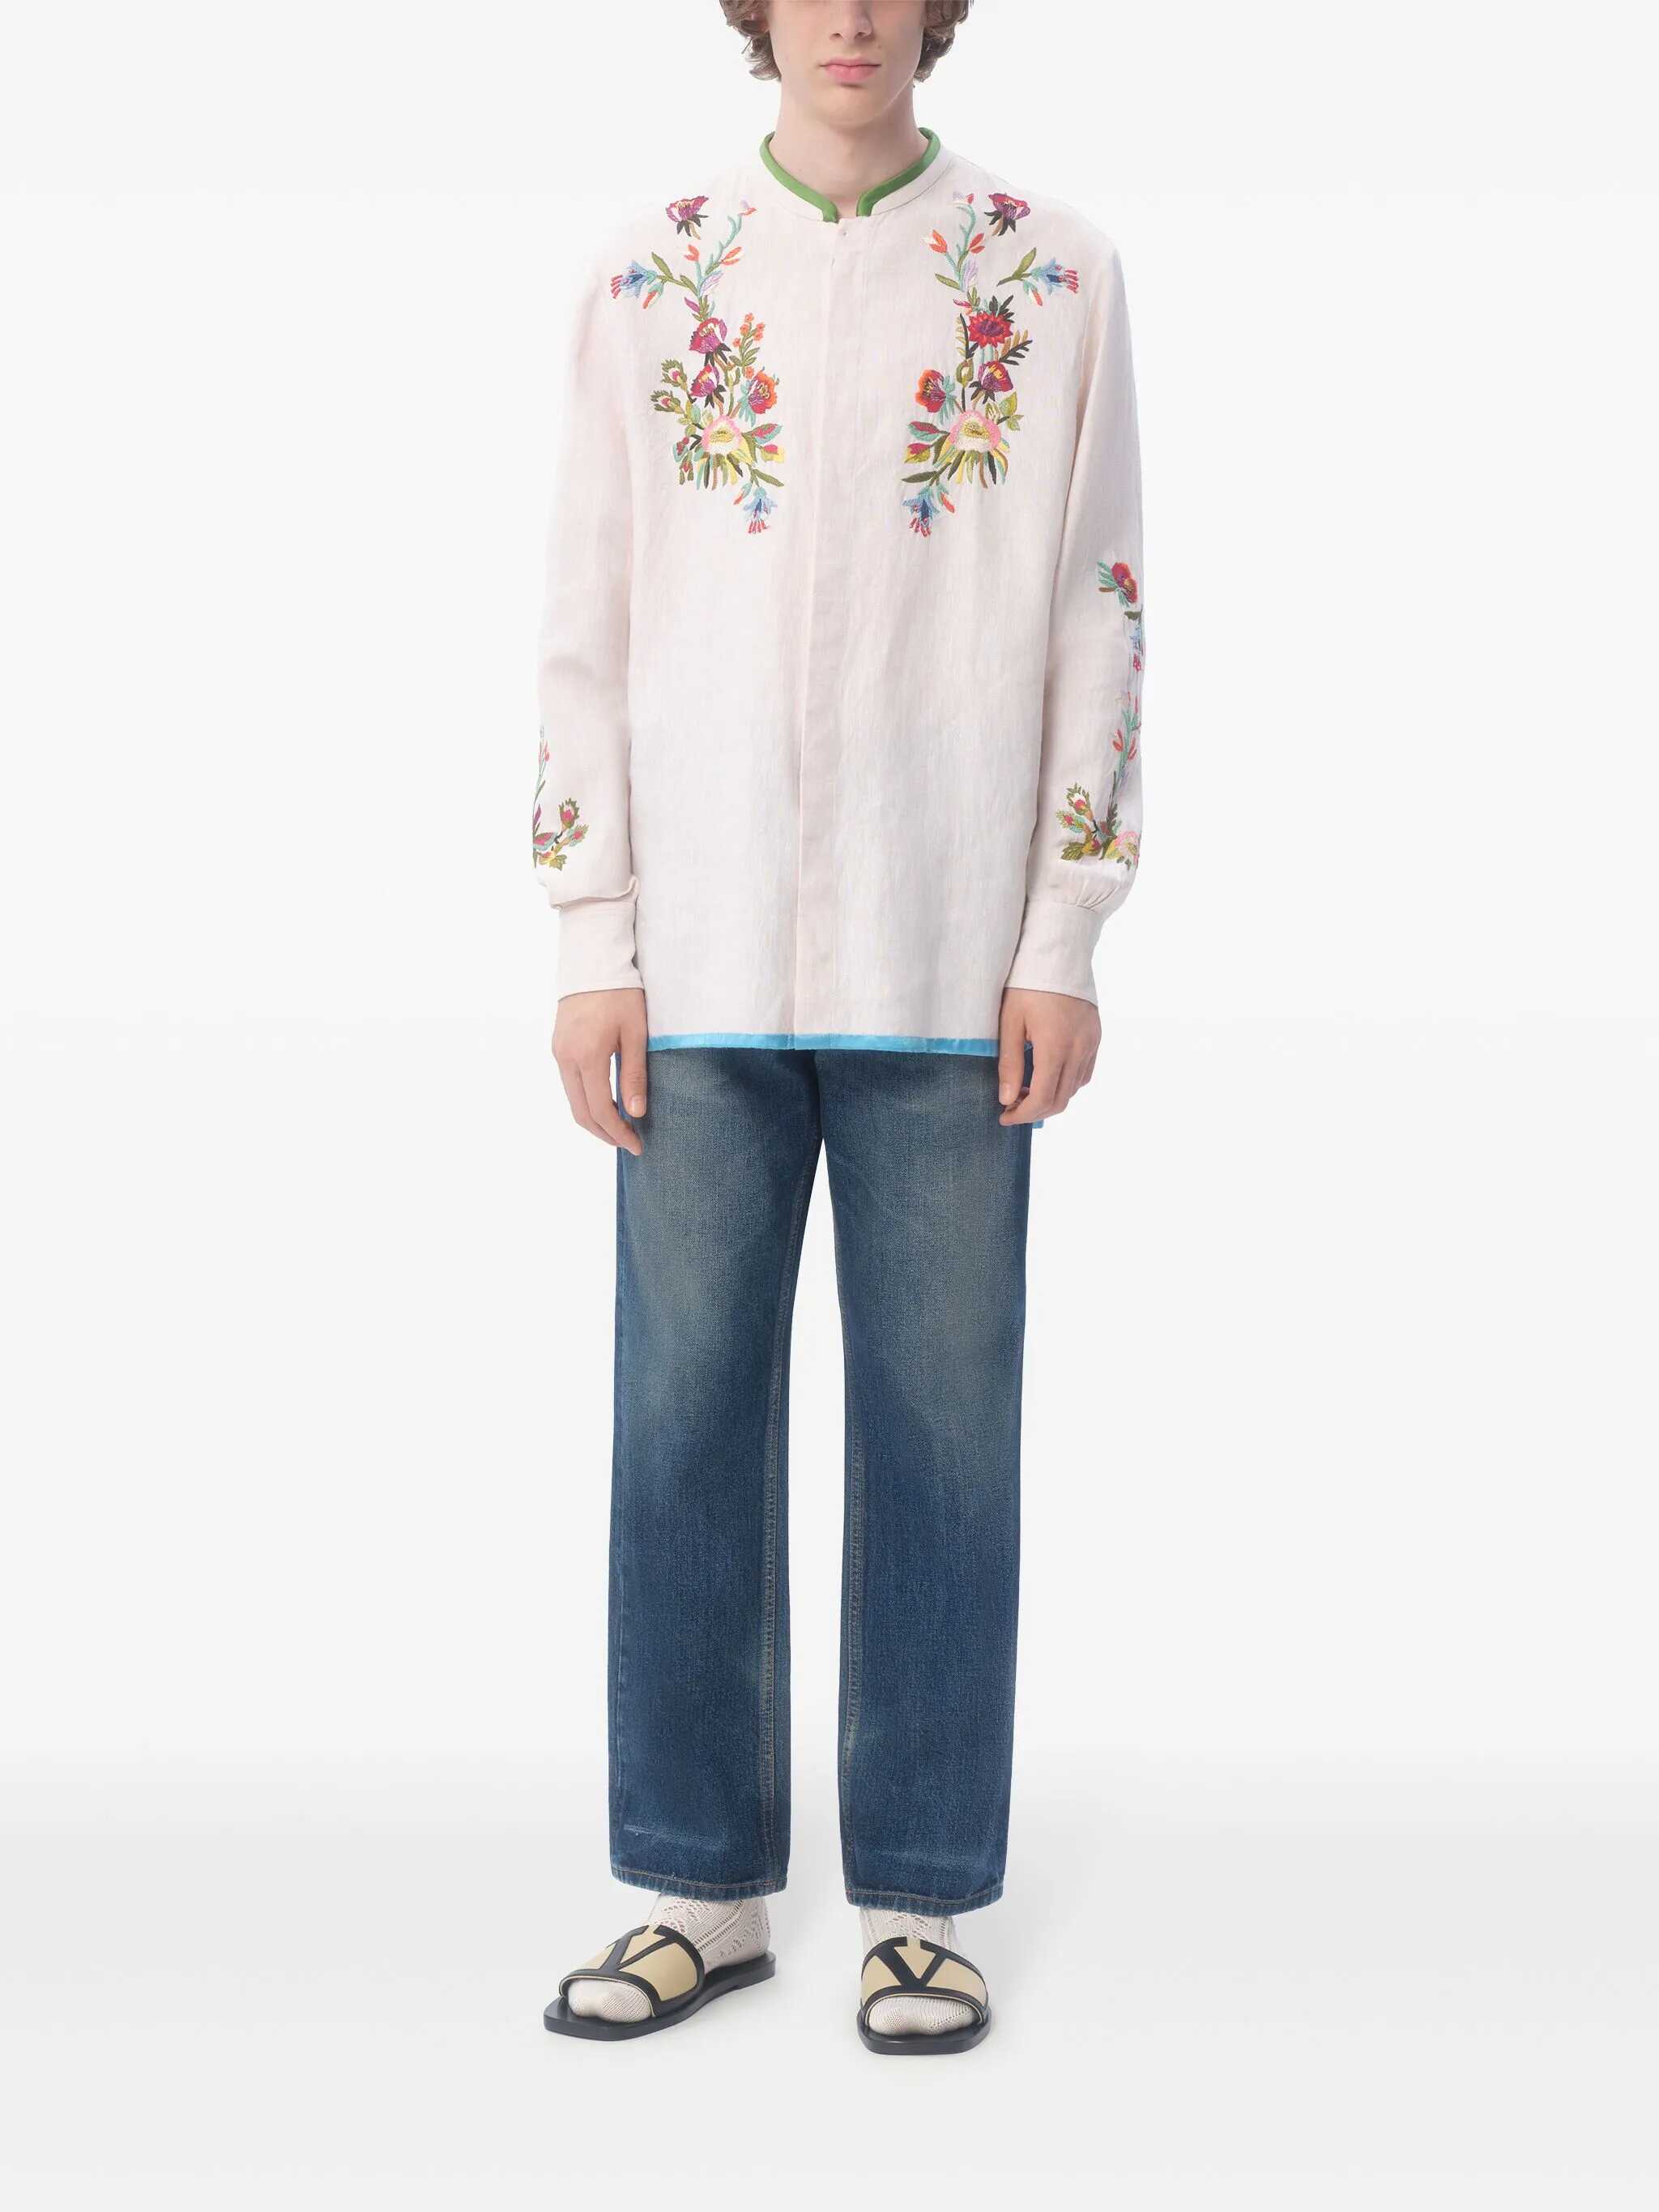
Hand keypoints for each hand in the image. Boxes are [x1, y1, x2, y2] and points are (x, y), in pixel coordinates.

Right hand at [552, 988, 647, 1156]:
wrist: (593, 960)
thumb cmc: (622, 993)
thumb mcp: (636, 1033)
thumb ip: (635, 1074)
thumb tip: (636, 1112)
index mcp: (587, 1055)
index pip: (600, 1109)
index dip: (618, 1132)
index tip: (637, 1145)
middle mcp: (566, 1058)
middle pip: (580, 1112)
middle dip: (604, 1133)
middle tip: (629, 1144)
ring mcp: (558, 1052)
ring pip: (572, 1100)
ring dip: (594, 1119)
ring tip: (619, 1128)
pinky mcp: (558, 1046)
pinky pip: (569, 1084)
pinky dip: (586, 1100)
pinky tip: (605, 1103)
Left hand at [997, 987, 1099, 1125]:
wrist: (1058, 955)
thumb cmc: (1027, 984)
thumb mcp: (1010, 1022)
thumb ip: (1009, 1063)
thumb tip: (1007, 1099)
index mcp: (1055, 1047)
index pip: (1042, 1098)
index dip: (1022, 1114)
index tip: (1005, 1116)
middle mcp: (1078, 1050)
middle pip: (1060, 1099)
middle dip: (1035, 1111)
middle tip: (1012, 1107)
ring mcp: (1091, 1044)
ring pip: (1074, 1088)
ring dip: (1051, 1097)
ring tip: (1026, 1090)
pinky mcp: (1096, 1037)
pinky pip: (1085, 1072)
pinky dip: (1067, 1082)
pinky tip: (1048, 1075)